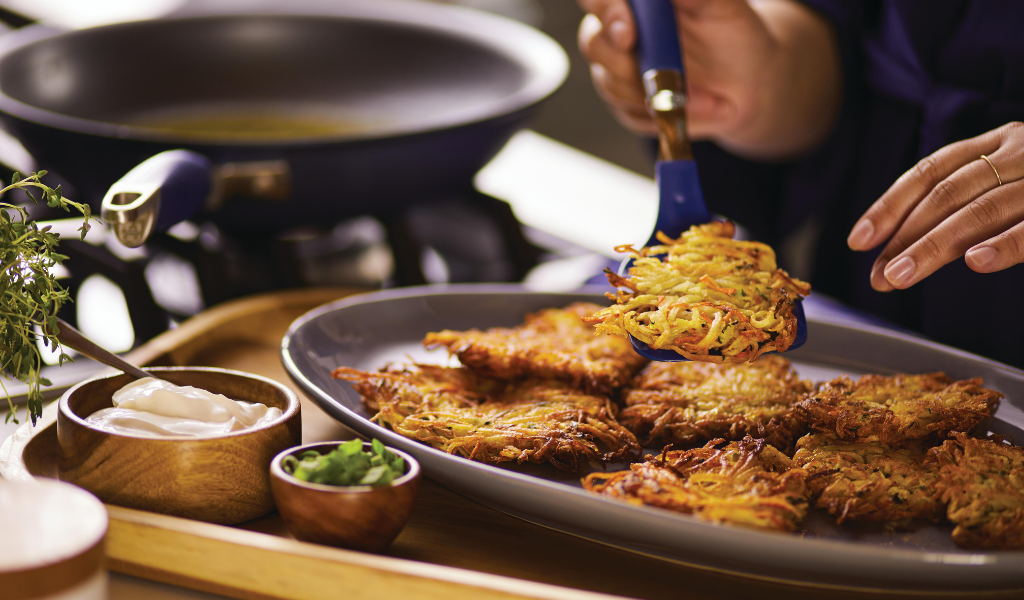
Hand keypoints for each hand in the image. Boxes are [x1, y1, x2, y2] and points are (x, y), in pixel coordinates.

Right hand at [575, 0, 840, 158]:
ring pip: (608, 81)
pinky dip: (660, 113)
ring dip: (652, 94)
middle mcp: (619, 28)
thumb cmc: (735, 35)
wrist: (747, 83)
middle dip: (624, 64)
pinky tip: (690, 107)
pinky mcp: (624, 100)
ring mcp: (617, 66)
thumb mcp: (724, 7)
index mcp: (640, 1)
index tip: (629, 36)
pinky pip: (626, 111)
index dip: (607, 11)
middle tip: (663, 77)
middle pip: (592, 41)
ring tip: (696, 95)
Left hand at [848, 122, 1023, 289]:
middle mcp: (1018, 152)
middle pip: (947, 193)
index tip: (858, 241)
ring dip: (934, 246)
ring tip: (901, 276)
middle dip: (905, 236)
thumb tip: (903, 246)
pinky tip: (975, 262)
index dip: (889, 205)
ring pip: (982, 210)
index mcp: (996, 142)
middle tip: (878, 275)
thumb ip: (966, 200)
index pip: (930, 172)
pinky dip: (1002, 244)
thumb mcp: (1008, 178)